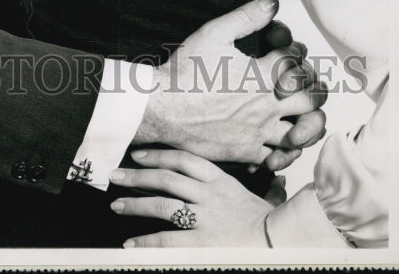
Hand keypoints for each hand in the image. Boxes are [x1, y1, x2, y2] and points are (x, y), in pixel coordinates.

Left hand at [110, 148, 271, 247]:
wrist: (283, 243)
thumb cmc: (274, 225)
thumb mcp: (264, 199)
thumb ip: (258, 189)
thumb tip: (276, 181)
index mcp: (221, 180)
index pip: (183, 159)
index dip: (158, 154)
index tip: (138, 155)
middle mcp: (209, 194)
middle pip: (166, 178)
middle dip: (137, 176)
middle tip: (116, 175)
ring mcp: (204, 217)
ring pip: (162, 204)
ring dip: (135, 204)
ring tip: (116, 204)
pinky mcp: (202, 241)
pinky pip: (168, 239)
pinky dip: (146, 241)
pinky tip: (130, 244)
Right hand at [134, 0, 319, 164]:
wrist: (162, 108)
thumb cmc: (185, 71)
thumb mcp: (213, 33)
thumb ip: (246, 16)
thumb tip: (272, 1)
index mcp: (262, 75)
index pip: (297, 60)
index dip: (297, 51)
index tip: (289, 50)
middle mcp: (267, 105)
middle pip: (312, 98)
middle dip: (314, 86)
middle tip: (305, 82)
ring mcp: (258, 131)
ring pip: (303, 132)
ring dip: (308, 121)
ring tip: (302, 114)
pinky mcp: (246, 151)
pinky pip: (278, 157)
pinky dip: (285, 150)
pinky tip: (279, 141)